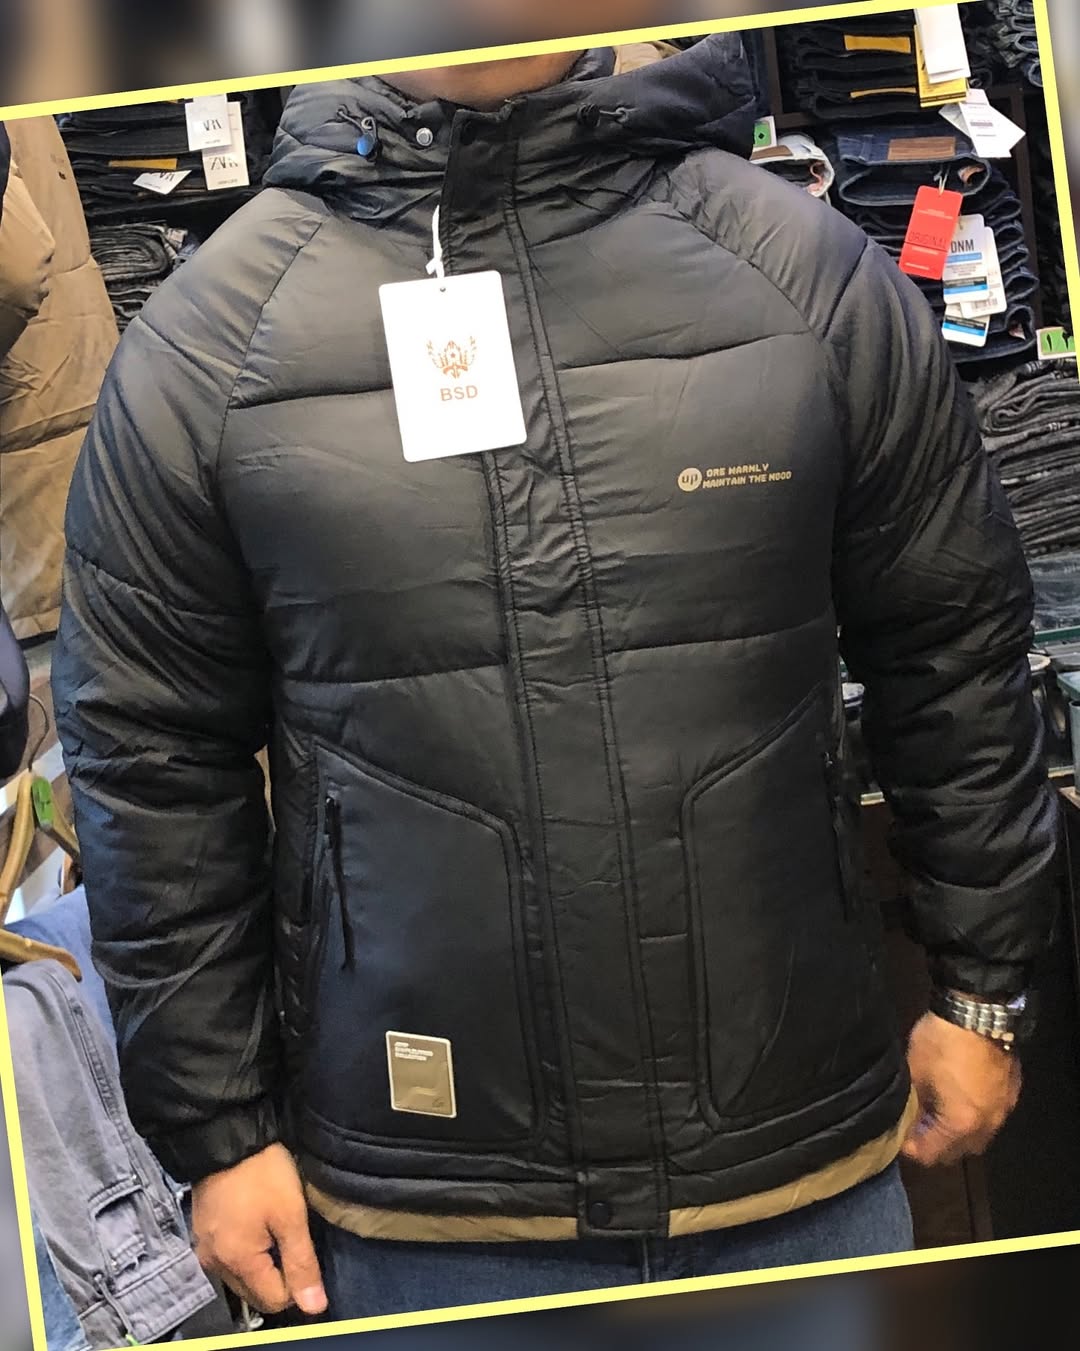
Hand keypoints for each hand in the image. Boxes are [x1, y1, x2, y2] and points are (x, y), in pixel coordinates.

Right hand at [192, 1144, 327, 1316]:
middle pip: (255, 1293)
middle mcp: (214, 1263)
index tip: (306, 1252)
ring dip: (262, 1264)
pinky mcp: (202, 1232)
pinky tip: (257, 1225)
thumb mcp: (290, 1215)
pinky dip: (246, 1251)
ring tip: (276, 1230)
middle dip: (279, 1276)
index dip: (298, 1283)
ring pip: (242, 1277)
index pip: (274, 1300)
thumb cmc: (262, 1174)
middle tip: (292, 1239)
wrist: (227, 1136)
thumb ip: (302, 1263)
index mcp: (236, 1262)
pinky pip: (229, 1258)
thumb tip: (314, 1307)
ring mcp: (205, 1248)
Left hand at [901, 1012, 1020, 1167]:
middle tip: (917, 1128)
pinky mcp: (1012, 1093)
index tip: (900, 1139)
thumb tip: (909, 1120)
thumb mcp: (915, 1073)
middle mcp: (987, 1125)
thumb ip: (913, 1106)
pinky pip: (991, 1116)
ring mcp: (1003, 1110)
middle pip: (958, 1152)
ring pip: (978, 1137)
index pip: (931, 1154)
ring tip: (938, 1114)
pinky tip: (960, 1099)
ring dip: (957, 1133)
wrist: (977, 1012)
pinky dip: (974, 1115)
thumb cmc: (941, 1043)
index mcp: (961, 1125)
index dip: (911, 1149)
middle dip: (935, 1145)